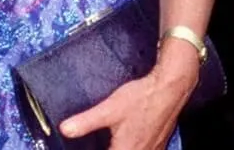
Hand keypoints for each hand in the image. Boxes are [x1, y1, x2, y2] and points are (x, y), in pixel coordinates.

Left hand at [59, 40, 198, 149]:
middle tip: (98, 143)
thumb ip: (86, 122)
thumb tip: (64, 130)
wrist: (168, 90)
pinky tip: (128, 141)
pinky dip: (133, 147)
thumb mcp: (108, 109)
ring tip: (113, 142)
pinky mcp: (158, 144)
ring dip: (119, 148)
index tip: (87, 148)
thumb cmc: (140, 99)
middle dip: (110, 149)